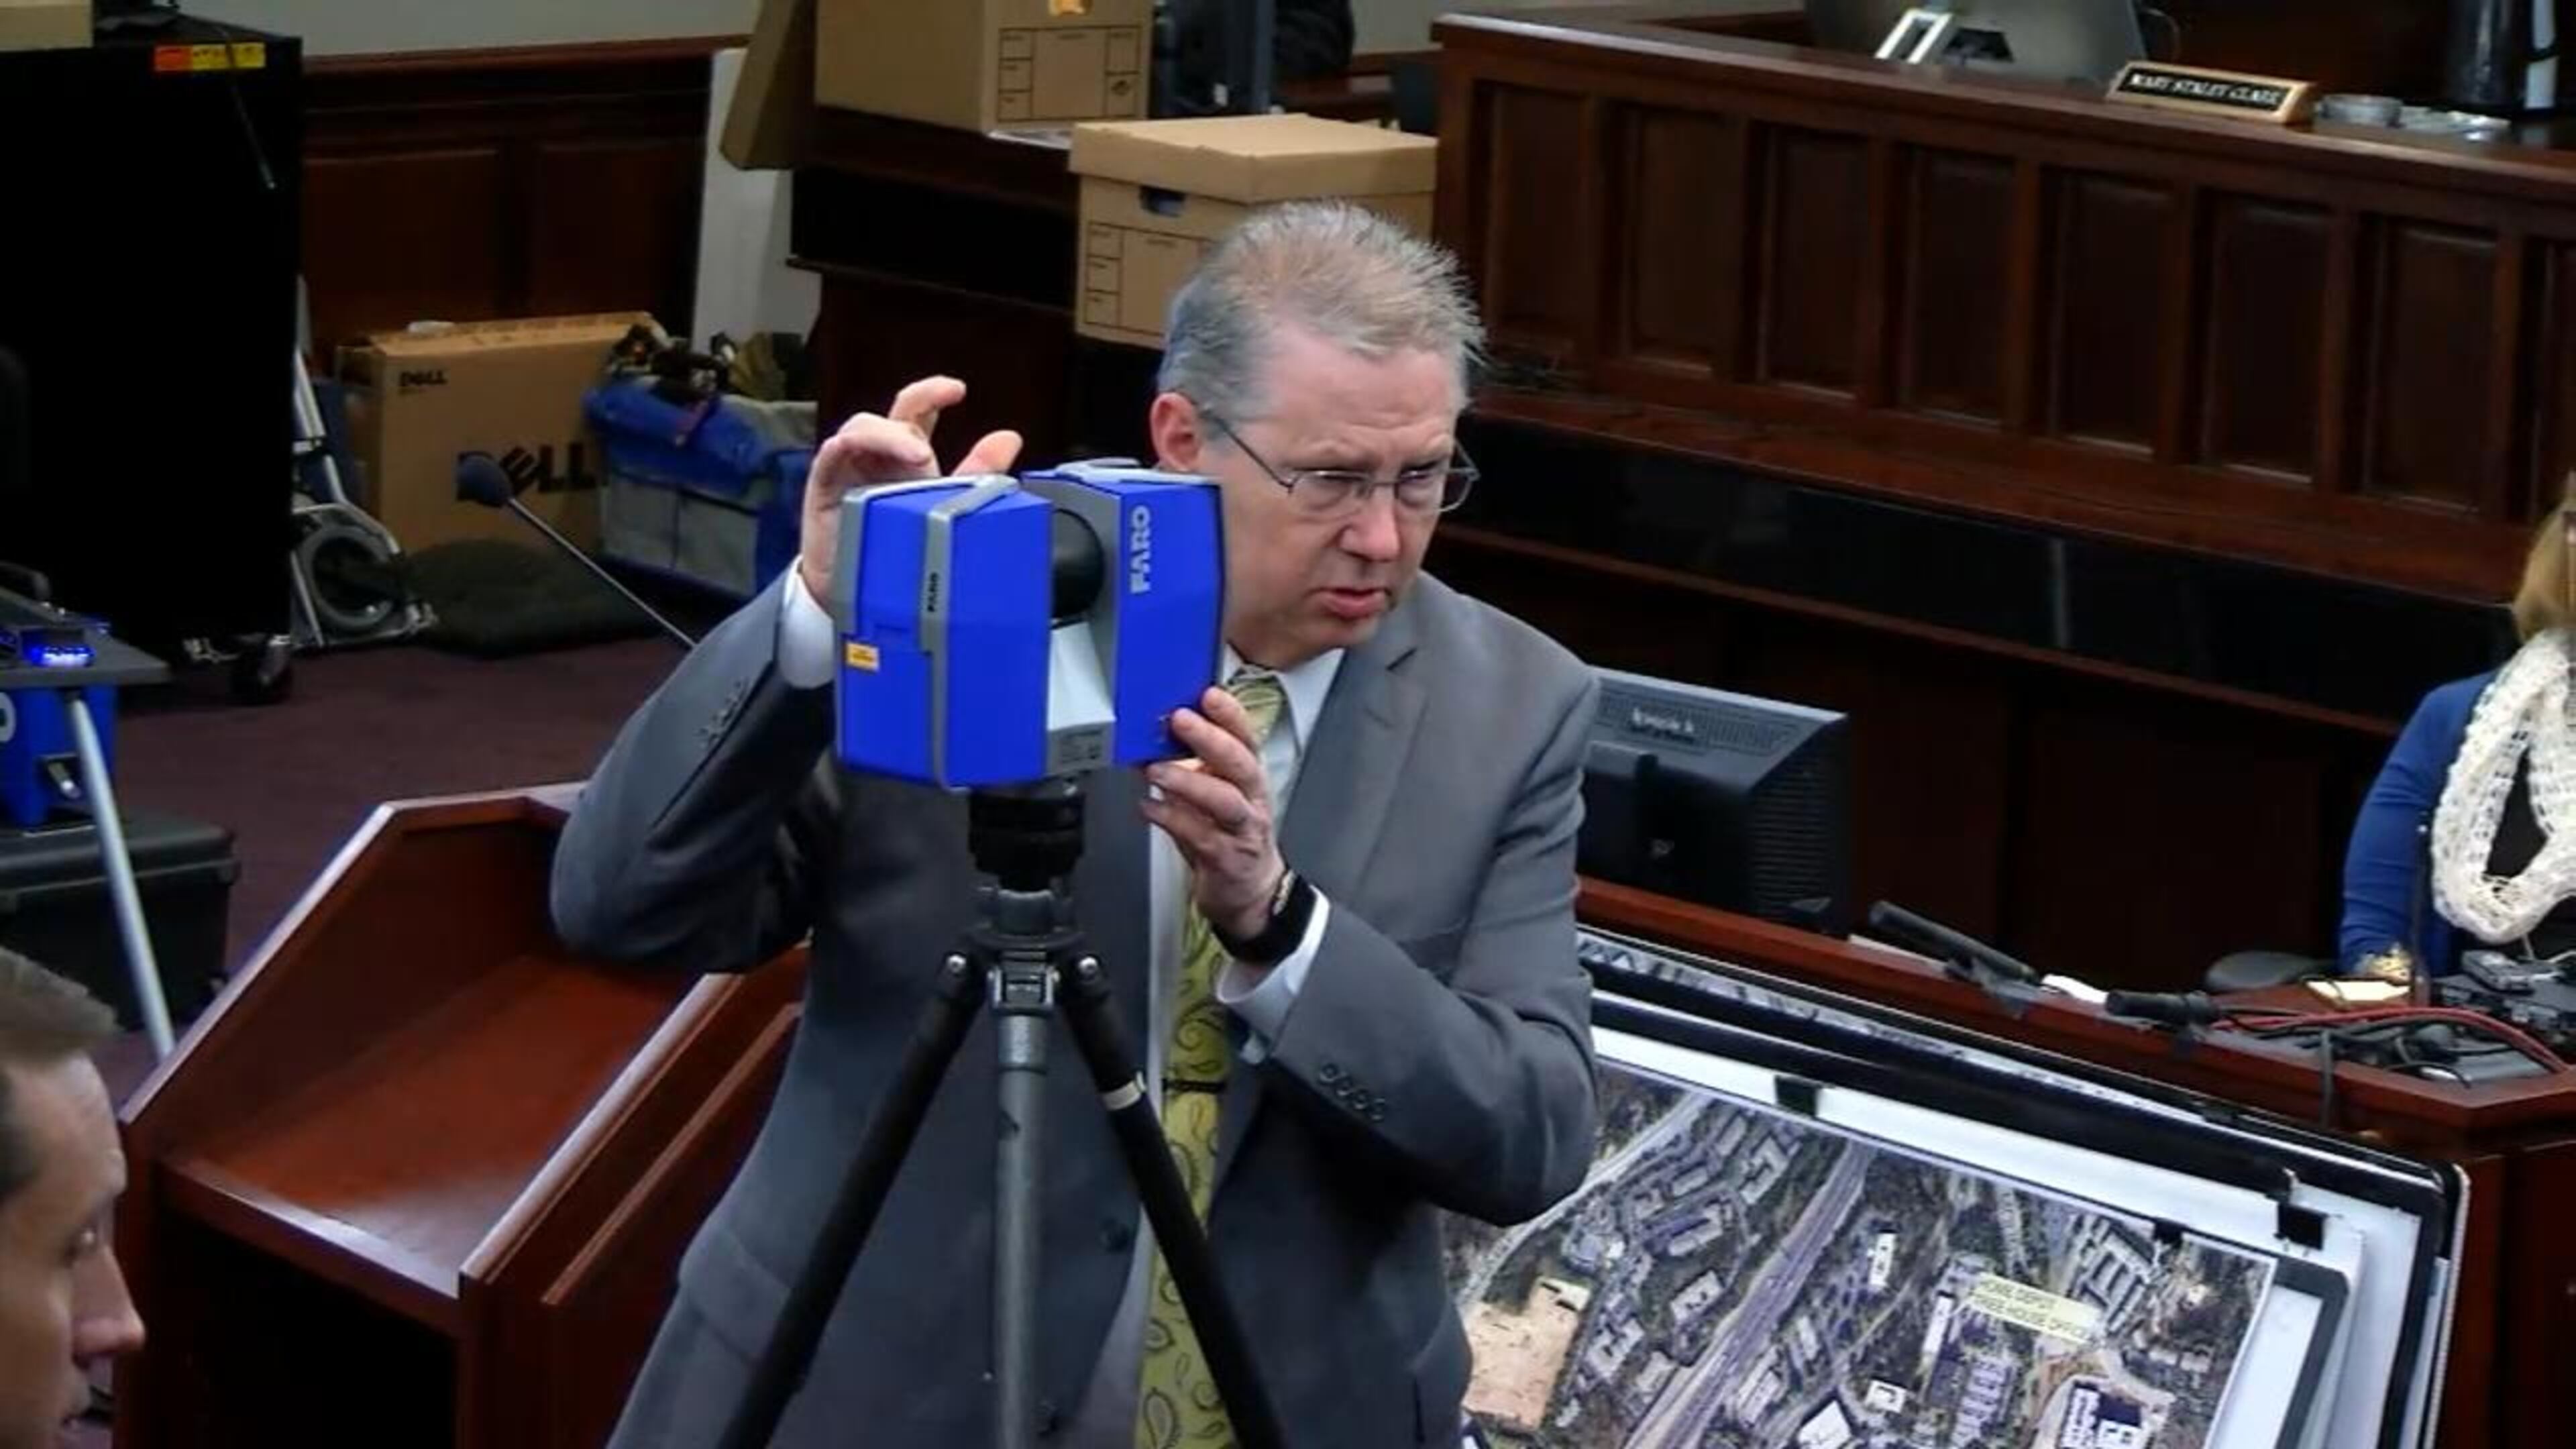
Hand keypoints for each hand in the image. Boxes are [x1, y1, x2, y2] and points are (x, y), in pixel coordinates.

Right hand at [797, 376, 1022, 602]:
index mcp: (906, 459)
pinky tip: (870, 452)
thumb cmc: (896, 552)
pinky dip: (853, 444)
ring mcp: (850, 467)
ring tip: (919, 457)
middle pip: (892, 413)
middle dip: (918, 400)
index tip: (957, 390)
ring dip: (892, 434)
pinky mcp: (825, 484)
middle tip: (942, 414)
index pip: (918, 414)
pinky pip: (834, 451)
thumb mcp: (942, 510)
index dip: (934, 393)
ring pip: (863, 427)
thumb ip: (975, 475)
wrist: (858, 598)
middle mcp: (878, 457)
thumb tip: (1010, 439)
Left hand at [1142, 687, 1283, 941]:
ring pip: (1223, 800)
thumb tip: (1149, 740)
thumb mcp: (1214, 796)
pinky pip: (1198, 835)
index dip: (1231, 715)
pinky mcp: (1226, 858)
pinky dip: (1171, 819)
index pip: (1246, 739)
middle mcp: (1251, 800)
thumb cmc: (1229, 837)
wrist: (1249, 892)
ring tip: (1157, 769)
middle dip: (1210, 738)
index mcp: (1248, 778)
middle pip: (1240, 763)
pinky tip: (1149, 808)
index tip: (1209, 694)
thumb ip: (1189, 768)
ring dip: (1188, 780)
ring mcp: (1241, 830)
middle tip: (1180, 720)